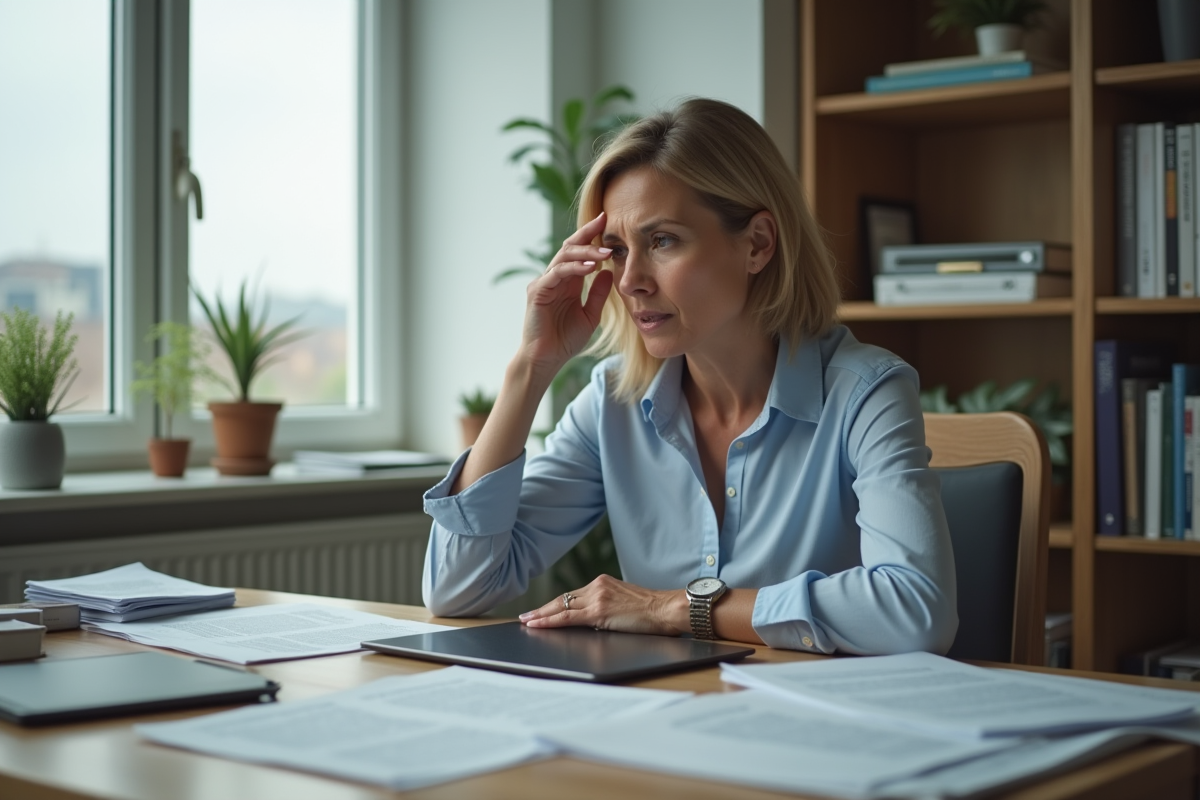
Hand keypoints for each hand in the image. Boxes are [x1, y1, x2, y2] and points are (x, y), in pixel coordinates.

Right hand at [519, 212, 614, 381]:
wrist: (547, 360)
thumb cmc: (565, 340)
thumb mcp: (591, 315)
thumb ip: (599, 294)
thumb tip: (609, 271)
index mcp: (568, 281)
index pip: (579, 252)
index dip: (592, 236)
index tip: (609, 222)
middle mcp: (554, 278)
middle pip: (570, 247)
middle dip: (588, 233)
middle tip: (605, 222)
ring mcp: (544, 283)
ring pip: (564, 257)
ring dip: (585, 252)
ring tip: (605, 252)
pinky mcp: (537, 291)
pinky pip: (556, 273)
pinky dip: (573, 268)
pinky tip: (590, 268)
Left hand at [519, 574, 689, 636]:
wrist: (666, 610)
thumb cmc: (652, 611)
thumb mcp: (625, 603)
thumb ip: (607, 607)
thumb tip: (594, 620)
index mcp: (603, 583)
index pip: (573, 595)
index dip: (555, 604)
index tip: (542, 609)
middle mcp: (597, 586)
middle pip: (563, 599)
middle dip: (543, 609)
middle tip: (526, 616)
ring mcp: (597, 597)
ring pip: (561, 607)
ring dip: (541, 615)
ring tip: (526, 621)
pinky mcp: (598, 611)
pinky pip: (567, 617)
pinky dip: (549, 621)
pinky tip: (537, 624)